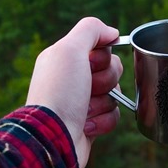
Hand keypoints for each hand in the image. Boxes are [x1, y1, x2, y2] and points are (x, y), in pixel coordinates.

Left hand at [25, 17, 121, 167]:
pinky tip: (86, 125)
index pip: (100, 47)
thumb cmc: (59, 92)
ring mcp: (81, 102)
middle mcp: (72, 78)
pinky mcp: (90, 123)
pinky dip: (103, 121)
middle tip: (89, 88)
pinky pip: (113, 115)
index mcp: (64, 59)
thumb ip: (90, 30)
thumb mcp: (69, 49)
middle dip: (105, 79)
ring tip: (84, 111)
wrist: (53, 137)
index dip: (102, 55)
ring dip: (102, 102)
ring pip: (114, 93)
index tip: (90, 63)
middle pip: (112, 69)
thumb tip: (112, 32)